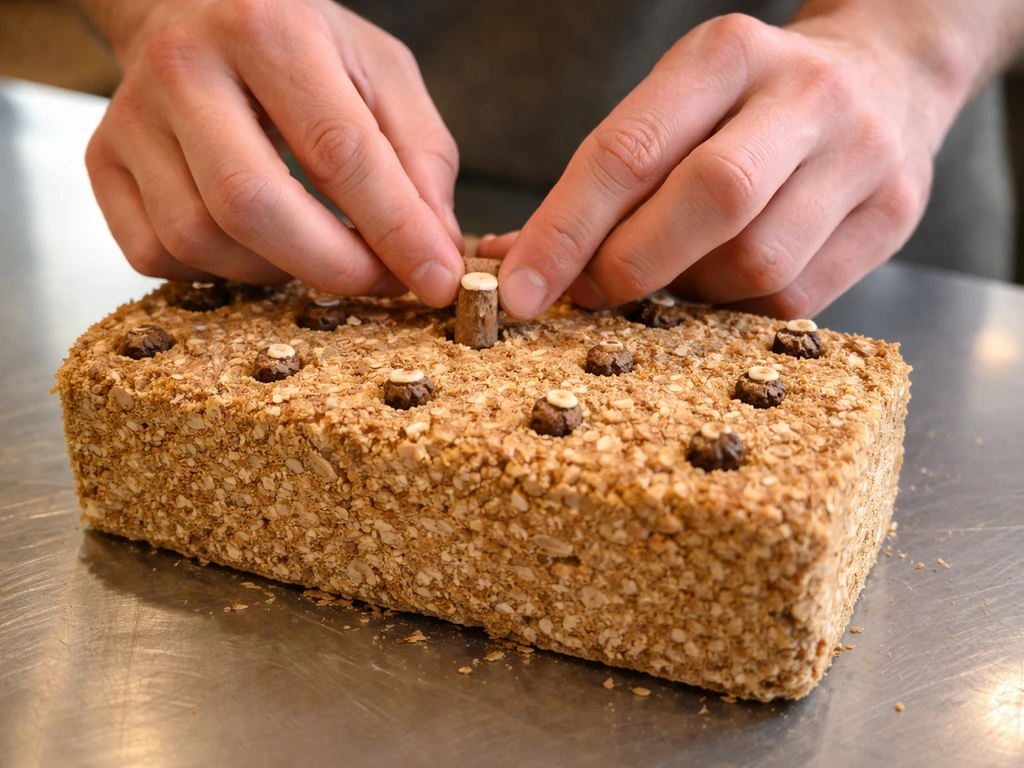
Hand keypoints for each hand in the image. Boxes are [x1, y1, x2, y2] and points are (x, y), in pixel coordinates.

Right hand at [85, 0, 463, 305]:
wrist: (191, 8)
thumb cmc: (299, 45)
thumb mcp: (382, 73)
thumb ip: (421, 156)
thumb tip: (434, 249)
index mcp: (269, 30)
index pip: (339, 151)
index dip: (395, 230)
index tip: (436, 280)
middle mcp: (186, 69)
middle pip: (252, 205)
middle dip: (332, 266)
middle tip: (379, 282)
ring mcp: (132, 118)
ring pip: (201, 240)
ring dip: (278, 272)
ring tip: (319, 250)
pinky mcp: (102, 161)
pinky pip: (159, 256)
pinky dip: (221, 273)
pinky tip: (256, 244)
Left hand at [485, 11, 962, 318]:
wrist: (886, 77)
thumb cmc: (748, 106)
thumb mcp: (677, 106)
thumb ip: (605, 180)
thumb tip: (512, 259)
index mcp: (727, 55)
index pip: (629, 150)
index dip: (565, 230)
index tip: (519, 289)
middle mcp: (804, 96)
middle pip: (709, 199)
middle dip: (629, 265)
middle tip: (587, 295)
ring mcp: (861, 156)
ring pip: (756, 261)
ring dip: (690, 290)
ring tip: (673, 274)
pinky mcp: (893, 216)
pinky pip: (795, 299)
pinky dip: (737, 309)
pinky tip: (722, 282)